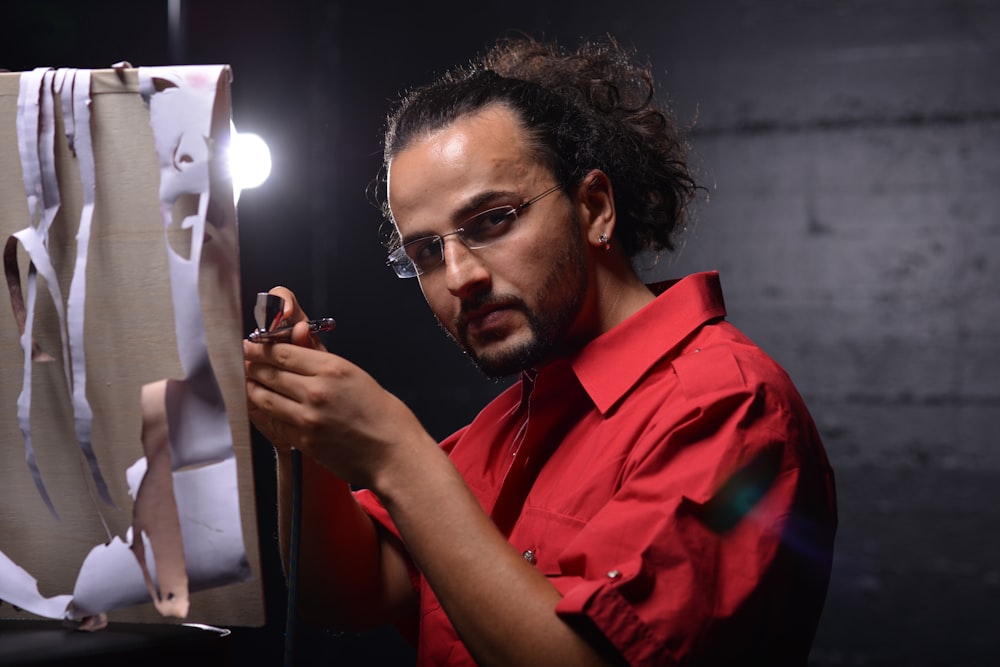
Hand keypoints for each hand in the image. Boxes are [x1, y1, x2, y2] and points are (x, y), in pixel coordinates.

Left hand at [243, 325, 429, 488]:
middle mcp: (316, 392)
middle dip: (252, 365)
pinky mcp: (303, 441)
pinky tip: (264, 406)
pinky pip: (274, 422)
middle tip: (245, 361)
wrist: (393, 454)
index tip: (251, 345)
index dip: (261, 348)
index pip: (283, 353)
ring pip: (264, 398)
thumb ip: (321, 357)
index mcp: (333, 369)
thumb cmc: (383, 415)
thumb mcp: (356, 375)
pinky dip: (266, 412)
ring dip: (253, 388)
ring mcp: (307, 419)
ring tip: (249, 382)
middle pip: (268, 373)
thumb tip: (299, 335)